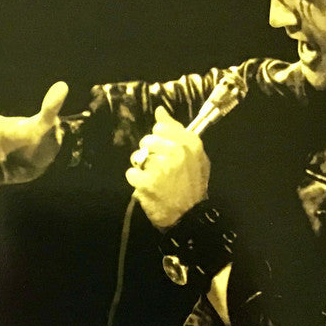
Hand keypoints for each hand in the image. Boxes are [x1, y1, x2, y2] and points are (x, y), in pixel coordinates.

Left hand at [125, 106, 209, 229]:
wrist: (190, 215)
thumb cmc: (193, 185)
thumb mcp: (195, 156)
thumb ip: (177, 130)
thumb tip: (159, 110)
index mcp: (191, 143)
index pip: (161, 127)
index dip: (159, 138)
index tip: (163, 149)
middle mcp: (177, 152)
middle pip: (147, 140)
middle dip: (148, 152)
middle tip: (157, 166)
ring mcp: (162, 166)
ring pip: (138, 156)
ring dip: (142, 168)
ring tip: (154, 178)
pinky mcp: (148, 181)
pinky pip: (131, 173)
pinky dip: (136, 181)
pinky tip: (147, 186)